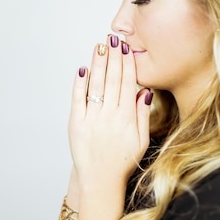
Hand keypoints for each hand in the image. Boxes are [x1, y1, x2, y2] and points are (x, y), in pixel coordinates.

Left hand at [68, 34, 151, 190]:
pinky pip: (78, 99)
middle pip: (112, 79)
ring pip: (96, 85)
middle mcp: (110, 115)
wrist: (101, 180)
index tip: (126, 47)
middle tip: (113, 38)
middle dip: (113, 56)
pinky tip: (82, 69)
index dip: (127, 63)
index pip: (128, 82)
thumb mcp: (141, 140)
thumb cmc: (122, 161)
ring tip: (99, 46)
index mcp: (127, 117)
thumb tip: (144, 92)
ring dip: (98, 64)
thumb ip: (142, 115)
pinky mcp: (76, 123)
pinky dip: (79, 83)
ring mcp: (92, 118)